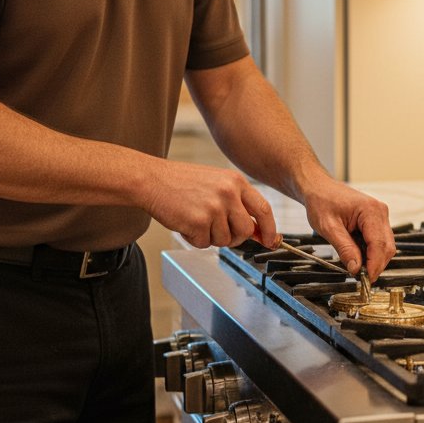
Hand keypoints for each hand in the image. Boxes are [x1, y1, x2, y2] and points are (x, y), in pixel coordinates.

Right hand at [145, 158, 278, 248]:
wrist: (152, 179)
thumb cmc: (181, 182)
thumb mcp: (217, 183)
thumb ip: (237, 203)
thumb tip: (258, 230)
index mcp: (235, 181)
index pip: (263, 209)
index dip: (269, 229)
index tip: (272, 241)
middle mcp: (228, 193)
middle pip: (246, 231)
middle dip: (235, 237)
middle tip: (218, 231)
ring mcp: (214, 208)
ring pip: (225, 240)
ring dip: (210, 237)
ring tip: (195, 218)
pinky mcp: (198, 222)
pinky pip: (204, 243)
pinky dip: (194, 238)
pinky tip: (185, 222)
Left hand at [302, 178, 394, 280]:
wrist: (318, 188)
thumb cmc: (321, 201)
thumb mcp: (328, 228)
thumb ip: (344, 248)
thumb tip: (356, 268)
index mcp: (370, 210)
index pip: (379, 244)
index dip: (374, 265)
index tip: (366, 280)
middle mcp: (380, 211)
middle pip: (387, 247)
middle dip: (375, 264)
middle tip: (360, 277)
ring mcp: (379, 215)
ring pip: (385, 246)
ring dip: (373, 259)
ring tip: (355, 264)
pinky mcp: (376, 220)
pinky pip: (379, 241)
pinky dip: (370, 251)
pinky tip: (357, 254)